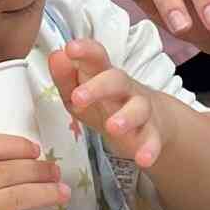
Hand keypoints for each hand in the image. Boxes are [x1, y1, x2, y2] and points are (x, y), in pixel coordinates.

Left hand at [50, 39, 165, 167]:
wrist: (149, 120)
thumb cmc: (105, 103)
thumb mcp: (80, 91)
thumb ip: (65, 77)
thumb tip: (56, 56)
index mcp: (103, 74)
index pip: (96, 56)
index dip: (85, 50)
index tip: (70, 49)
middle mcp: (124, 88)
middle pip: (116, 80)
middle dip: (98, 87)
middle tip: (78, 98)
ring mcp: (140, 109)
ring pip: (138, 108)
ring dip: (127, 117)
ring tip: (113, 128)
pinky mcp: (152, 132)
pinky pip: (153, 139)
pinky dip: (150, 149)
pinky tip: (143, 160)